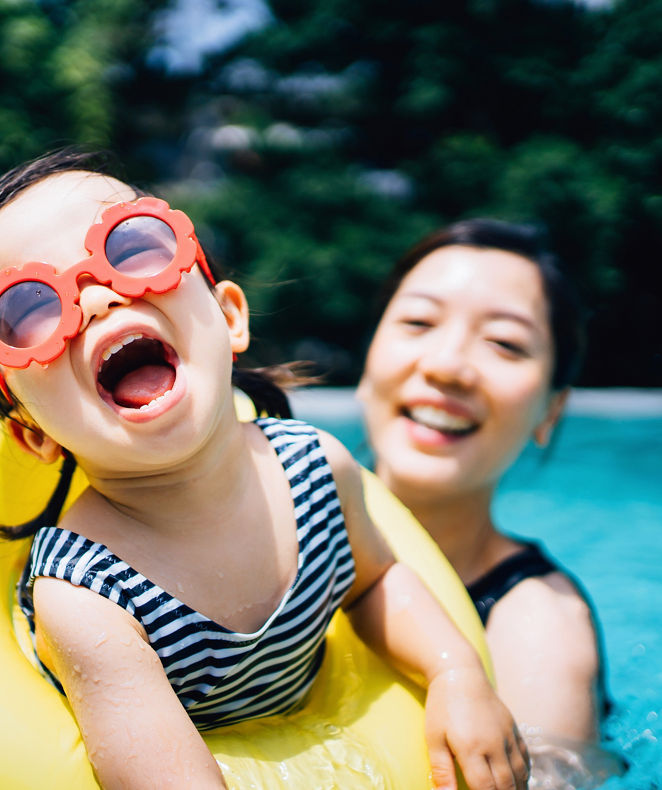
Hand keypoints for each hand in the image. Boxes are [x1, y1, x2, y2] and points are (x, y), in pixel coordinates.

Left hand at [425, 667, 529, 789]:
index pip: (485, 788)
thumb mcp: (433, 737)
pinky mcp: (514, 728)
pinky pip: (525, 758)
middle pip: (506, 786)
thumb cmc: (442, 706)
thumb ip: (441, 770)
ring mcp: (507, 736)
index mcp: (471, 748)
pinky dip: (524, 775)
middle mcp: (494, 744)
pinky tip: (519, 783)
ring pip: (520, 774)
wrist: (461, 674)